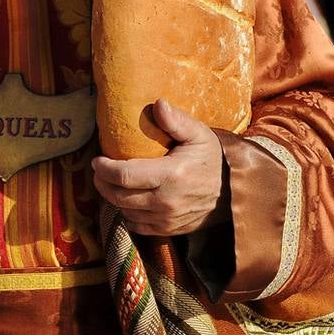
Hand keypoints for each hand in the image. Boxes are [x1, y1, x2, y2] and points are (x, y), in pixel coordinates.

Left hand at [92, 99, 225, 235]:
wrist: (235, 191)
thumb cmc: (214, 159)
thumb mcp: (199, 134)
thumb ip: (177, 121)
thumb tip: (157, 104)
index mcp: (171, 175)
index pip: (125, 175)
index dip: (104, 168)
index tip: (97, 160)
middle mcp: (166, 201)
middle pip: (118, 196)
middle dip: (102, 183)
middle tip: (99, 170)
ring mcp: (167, 219)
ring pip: (125, 212)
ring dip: (113, 198)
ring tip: (112, 183)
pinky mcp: (170, 230)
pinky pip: (137, 226)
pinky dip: (127, 213)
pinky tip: (128, 200)